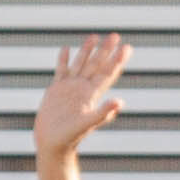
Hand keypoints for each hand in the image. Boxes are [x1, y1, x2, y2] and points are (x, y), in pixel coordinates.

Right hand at [34, 32, 128, 159]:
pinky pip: (61, 71)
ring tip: (94, 36)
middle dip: (106, 50)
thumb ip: (102, 113)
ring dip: (87, 51)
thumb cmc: (70, 137)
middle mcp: (82, 89)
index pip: (107, 73)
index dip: (117, 60)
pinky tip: (66, 48)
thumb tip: (120, 103)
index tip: (126, 48)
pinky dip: (63, 59)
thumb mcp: (87, 124)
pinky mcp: (56, 90)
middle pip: (97, 65)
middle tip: (115, 36)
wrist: (52, 144)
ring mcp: (69, 88)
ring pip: (80, 64)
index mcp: (91, 95)